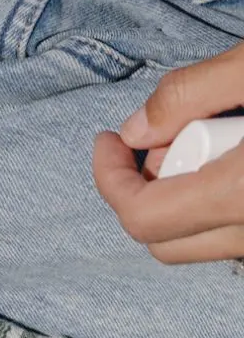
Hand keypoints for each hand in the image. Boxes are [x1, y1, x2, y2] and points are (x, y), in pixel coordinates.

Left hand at [94, 43, 243, 261]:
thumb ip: (187, 95)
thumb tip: (134, 131)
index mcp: (241, 197)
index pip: (142, 218)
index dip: (109, 176)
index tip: (107, 138)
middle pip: (163, 241)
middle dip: (142, 187)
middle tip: (154, 136)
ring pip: (200, 239)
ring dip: (182, 193)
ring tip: (207, 135)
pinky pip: (230, 231)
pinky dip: (215, 198)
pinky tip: (230, 152)